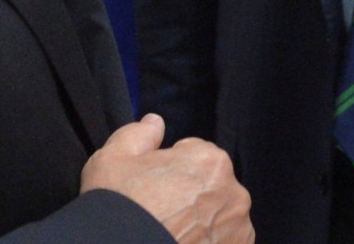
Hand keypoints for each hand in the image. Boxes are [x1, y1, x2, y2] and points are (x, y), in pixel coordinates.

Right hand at [82, 113, 253, 243]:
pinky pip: (227, 243)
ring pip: (221, 219)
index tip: (154, 191)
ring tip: (171, 235)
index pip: (196, 158)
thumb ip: (139, 134)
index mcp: (211, 161)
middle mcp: (235, 194)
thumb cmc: (117, 207)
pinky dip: (210, 243)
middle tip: (161, 216)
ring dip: (204, 225)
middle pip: (211, 190)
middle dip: (192, 199)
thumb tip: (155, 122)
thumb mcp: (114, 159)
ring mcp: (239, 229)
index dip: (171, 173)